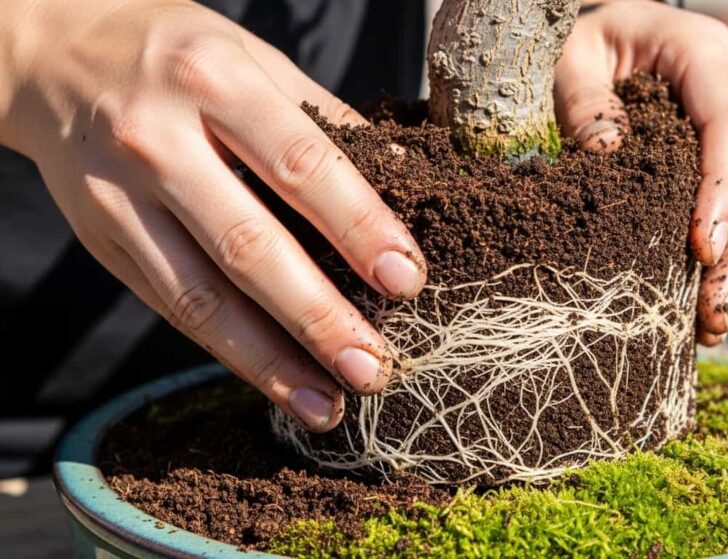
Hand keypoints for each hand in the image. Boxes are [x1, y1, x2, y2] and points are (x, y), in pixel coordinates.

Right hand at [0, 0, 426, 430]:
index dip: (359, 226)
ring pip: (202, 297)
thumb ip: (326, 120)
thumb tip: (406, 179)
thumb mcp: (255, 59)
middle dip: (318, 317)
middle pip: (249, 245)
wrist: (51, 56)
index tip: (407, 280)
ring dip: (272, 363)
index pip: (301, 164)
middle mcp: (159, 140)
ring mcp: (121, 198)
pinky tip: (278, 382)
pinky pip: (173, 307)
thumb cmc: (179, 57)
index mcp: (214, 81)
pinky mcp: (103, 241)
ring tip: (330, 405)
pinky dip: (230, 353)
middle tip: (375, 368)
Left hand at [554, 0, 727, 344]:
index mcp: (700, 51)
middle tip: (715, 309)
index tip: (702, 249)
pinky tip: (711, 305)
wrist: (599, 41)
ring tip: (716, 322)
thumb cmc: (576, 46)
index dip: (723, 188)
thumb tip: (607, 151)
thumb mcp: (567, 59)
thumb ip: (583, 98)